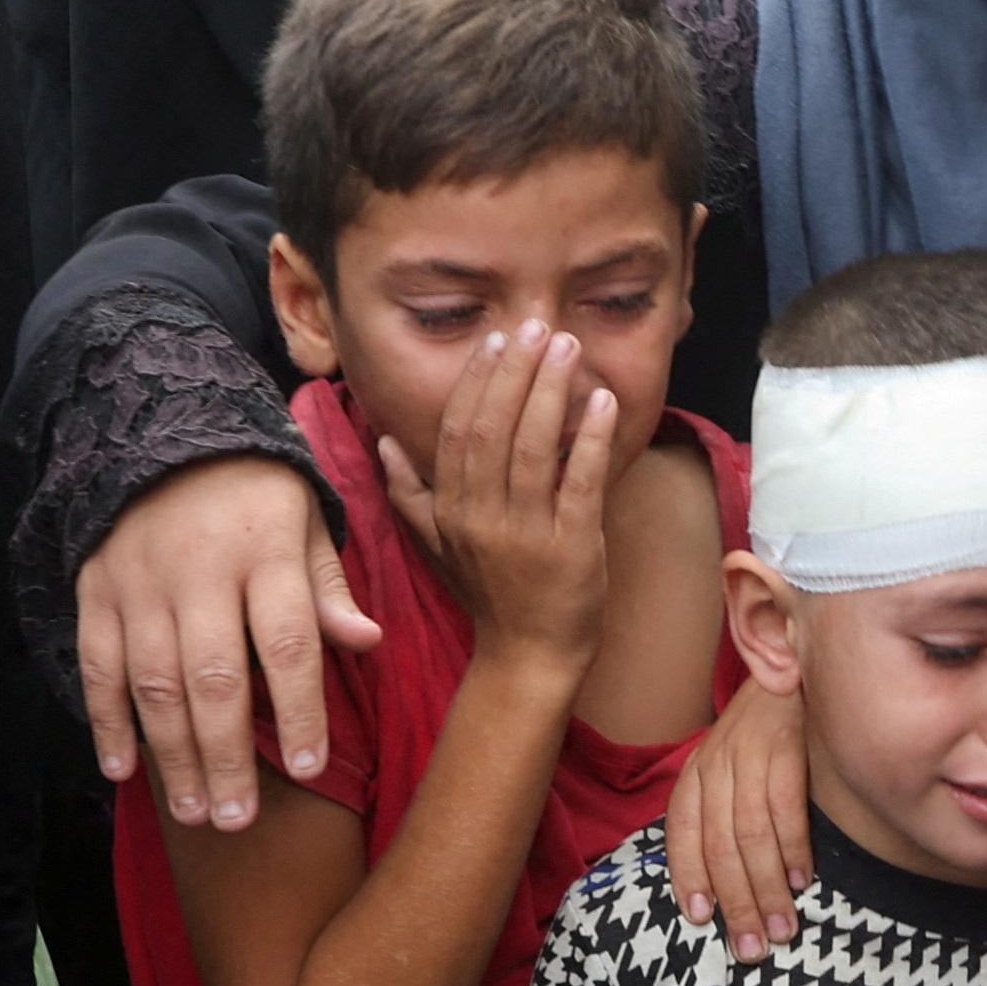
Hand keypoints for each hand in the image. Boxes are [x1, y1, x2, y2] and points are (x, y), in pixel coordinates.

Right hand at [75, 453, 375, 829]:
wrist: (162, 428)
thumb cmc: (255, 493)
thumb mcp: (307, 521)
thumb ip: (329, 590)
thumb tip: (368, 643)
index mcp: (266, 552)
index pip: (287, 644)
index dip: (298, 711)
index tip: (306, 769)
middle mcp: (200, 571)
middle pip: (215, 678)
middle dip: (227, 757)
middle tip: (238, 822)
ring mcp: (141, 583)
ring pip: (154, 683)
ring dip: (172, 755)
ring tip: (195, 813)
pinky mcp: (97, 590)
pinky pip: (97, 666)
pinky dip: (105, 722)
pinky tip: (122, 772)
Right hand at [372, 321, 619, 673]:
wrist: (528, 659)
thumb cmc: (489, 596)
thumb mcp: (438, 546)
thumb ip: (410, 494)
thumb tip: (384, 442)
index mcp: (451, 511)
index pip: (458, 432)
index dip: (476, 382)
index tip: (497, 341)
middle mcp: (481, 518)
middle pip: (492, 429)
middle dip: (515, 372)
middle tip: (537, 326)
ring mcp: (525, 534)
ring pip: (532, 448)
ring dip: (550, 392)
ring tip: (567, 347)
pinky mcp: (570, 549)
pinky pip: (578, 483)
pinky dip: (590, 439)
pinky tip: (602, 402)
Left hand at [663, 675, 813, 956]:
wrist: (800, 663)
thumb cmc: (771, 726)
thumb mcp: (734, 762)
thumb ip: (727, 809)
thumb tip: (734, 876)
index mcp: (697, 772)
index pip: (681, 832)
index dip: (688, 877)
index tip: (701, 919)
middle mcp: (715, 763)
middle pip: (716, 845)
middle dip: (734, 903)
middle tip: (751, 947)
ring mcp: (749, 754)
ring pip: (749, 835)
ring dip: (766, 890)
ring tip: (781, 929)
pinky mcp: (786, 746)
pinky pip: (785, 809)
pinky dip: (794, 850)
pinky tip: (802, 880)